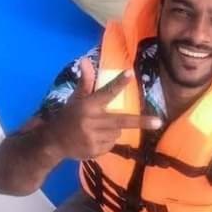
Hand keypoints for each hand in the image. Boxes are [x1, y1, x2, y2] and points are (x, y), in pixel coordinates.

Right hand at [47, 59, 161, 160]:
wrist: (53, 141)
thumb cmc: (69, 115)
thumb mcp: (76, 98)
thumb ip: (86, 81)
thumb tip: (86, 60)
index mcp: (87, 105)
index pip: (106, 92)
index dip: (119, 83)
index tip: (130, 74)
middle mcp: (90, 122)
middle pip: (121, 120)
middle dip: (141, 122)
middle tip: (158, 122)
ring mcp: (92, 138)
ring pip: (117, 132)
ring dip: (114, 129)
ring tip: (100, 127)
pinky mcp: (94, 151)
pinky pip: (111, 144)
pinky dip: (108, 140)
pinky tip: (96, 137)